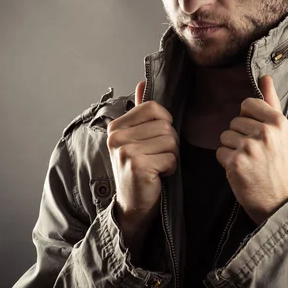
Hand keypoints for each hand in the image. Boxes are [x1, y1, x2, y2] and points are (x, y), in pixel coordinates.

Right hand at [107, 79, 179, 234]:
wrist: (132, 205)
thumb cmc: (138, 169)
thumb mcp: (136, 138)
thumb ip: (140, 111)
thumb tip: (142, 82)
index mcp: (116, 126)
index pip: (153, 107)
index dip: (164, 122)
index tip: (156, 139)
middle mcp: (117, 136)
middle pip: (165, 125)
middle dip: (170, 142)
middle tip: (158, 156)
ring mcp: (125, 151)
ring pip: (170, 141)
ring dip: (171, 156)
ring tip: (157, 166)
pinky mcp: (137, 165)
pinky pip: (170, 158)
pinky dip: (170, 169)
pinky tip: (158, 176)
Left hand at [216, 75, 287, 224]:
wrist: (280, 201)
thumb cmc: (282, 165)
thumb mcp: (285, 133)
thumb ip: (272, 103)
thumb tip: (265, 77)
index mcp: (278, 122)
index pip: (248, 104)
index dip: (248, 118)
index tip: (255, 132)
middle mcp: (265, 132)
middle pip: (235, 121)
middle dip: (240, 135)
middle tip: (254, 153)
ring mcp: (249, 148)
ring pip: (225, 136)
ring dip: (232, 149)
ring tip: (248, 161)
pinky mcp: (235, 162)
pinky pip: (220, 152)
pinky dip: (227, 162)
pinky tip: (241, 170)